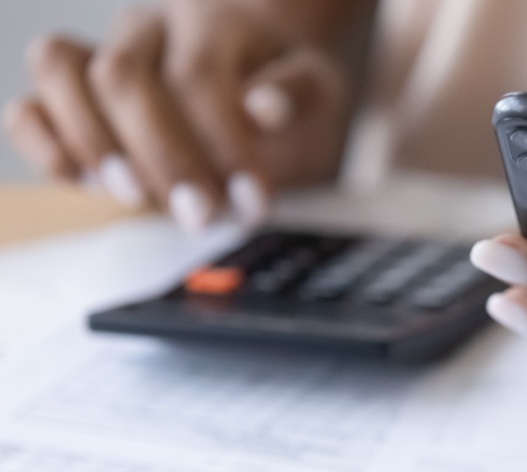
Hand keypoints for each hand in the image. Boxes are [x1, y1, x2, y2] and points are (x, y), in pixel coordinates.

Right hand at [3, 0, 350, 232]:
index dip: (221, 144)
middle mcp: (148, 28)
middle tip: (202, 215)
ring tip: (139, 197)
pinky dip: (42, 141)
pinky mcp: (72, 95)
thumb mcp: (317, 89)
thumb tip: (263, 108)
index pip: (198, 76)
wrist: (261, 73)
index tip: (251, 202)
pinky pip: (30, 104)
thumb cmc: (287, 86)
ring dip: (94, 143)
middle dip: (161, 156)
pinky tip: (79, 180)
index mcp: (212, 21)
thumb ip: (296, 95)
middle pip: (122, 76)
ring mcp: (102, 54)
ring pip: (60, 71)